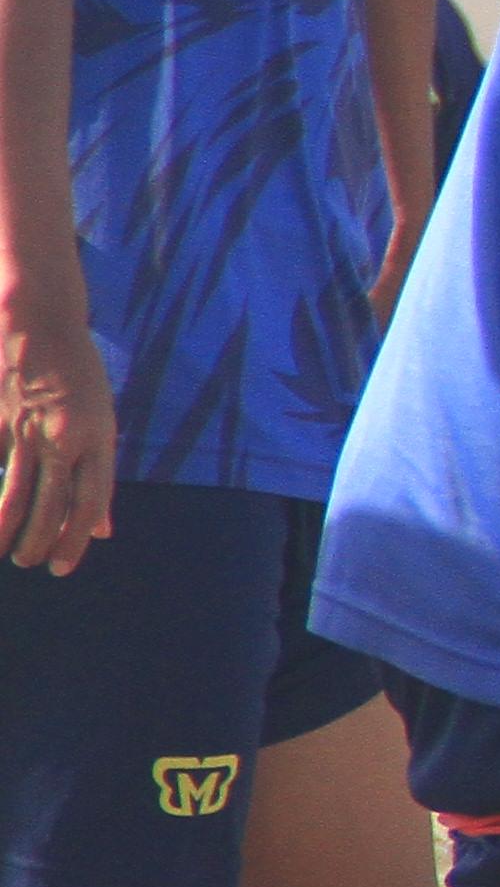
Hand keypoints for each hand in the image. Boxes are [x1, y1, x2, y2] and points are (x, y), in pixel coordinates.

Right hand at [0, 283, 113, 573]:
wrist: (41, 320)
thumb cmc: (77, 376)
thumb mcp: (102, 422)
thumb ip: (98, 478)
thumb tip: (104, 532)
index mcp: (99, 437)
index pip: (90, 503)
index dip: (74, 541)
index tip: (61, 566)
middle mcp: (64, 436)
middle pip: (51, 505)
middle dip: (39, 542)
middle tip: (30, 562)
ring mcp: (26, 427)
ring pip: (14, 493)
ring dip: (8, 530)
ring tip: (7, 551)